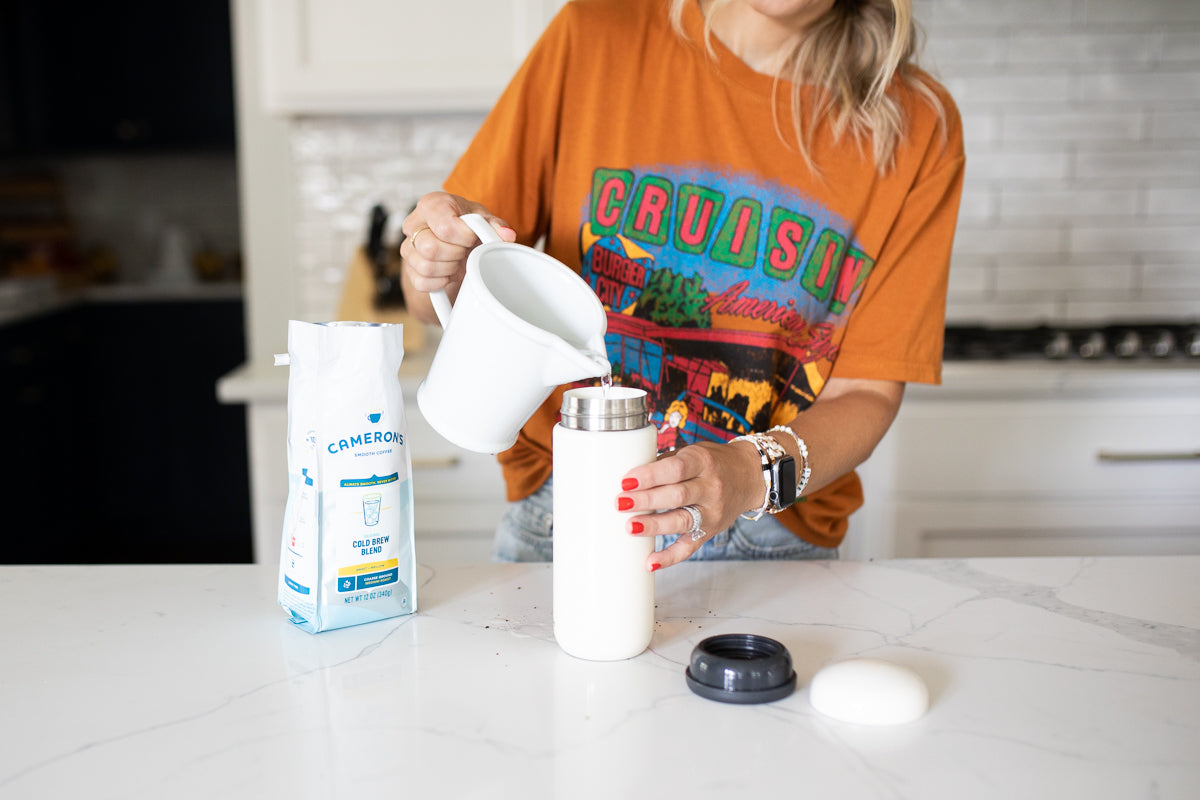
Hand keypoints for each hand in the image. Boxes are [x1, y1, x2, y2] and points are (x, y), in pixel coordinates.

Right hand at [400, 191, 515, 307]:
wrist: (453, 243)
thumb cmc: (466, 226)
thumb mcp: (483, 220)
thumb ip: (495, 225)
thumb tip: (506, 235)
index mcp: (432, 204)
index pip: (444, 227)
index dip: (464, 237)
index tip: (472, 236)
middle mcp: (414, 223)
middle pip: (431, 248)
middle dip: (456, 253)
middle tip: (464, 249)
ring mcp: (407, 247)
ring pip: (426, 267)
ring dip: (449, 268)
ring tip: (457, 259)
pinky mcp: (409, 270)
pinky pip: (423, 282)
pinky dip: (441, 281)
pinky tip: (449, 271)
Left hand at [617, 439, 763, 571]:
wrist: (749, 476)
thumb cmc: (713, 462)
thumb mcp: (692, 452)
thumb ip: (664, 463)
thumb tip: (629, 477)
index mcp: (702, 462)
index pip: (675, 469)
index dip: (650, 476)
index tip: (626, 481)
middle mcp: (710, 487)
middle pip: (676, 496)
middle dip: (646, 500)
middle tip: (620, 503)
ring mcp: (712, 512)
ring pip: (681, 521)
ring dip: (654, 526)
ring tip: (631, 527)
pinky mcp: (710, 531)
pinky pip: (689, 547)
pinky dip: (670, 557)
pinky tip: (650, 562)